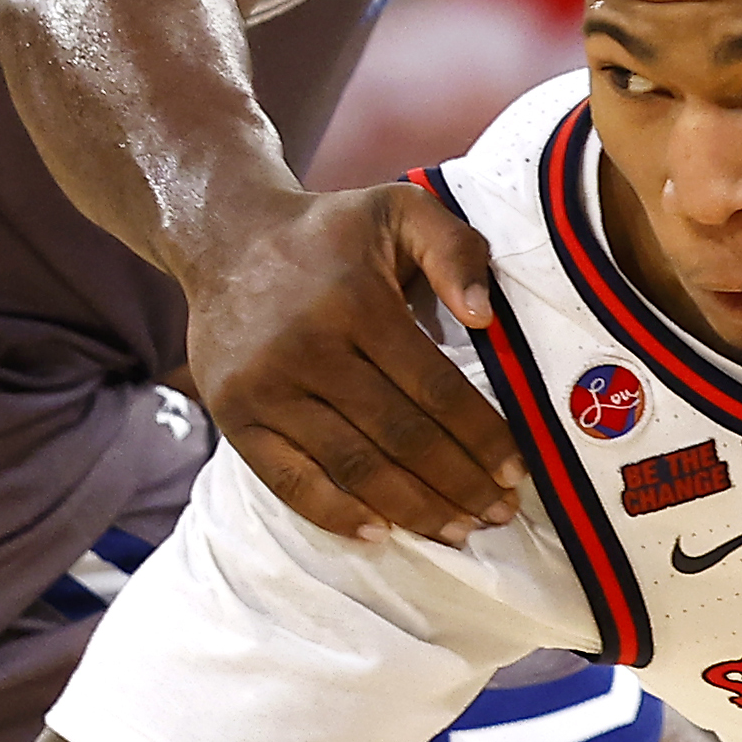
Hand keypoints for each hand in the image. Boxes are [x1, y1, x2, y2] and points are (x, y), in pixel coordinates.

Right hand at [183, 182, 523, 543]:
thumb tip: (484, 316)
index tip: (516, 472)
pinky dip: (335, 514)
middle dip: (457, 484)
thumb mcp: (400, 208)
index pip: (434, 388)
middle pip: (398, 436)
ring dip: (411, 509)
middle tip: (498, 515)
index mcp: (355, 301)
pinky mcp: (233, 416)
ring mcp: (264, 388)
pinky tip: (380, 533)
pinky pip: (288, 481)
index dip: (481, 437)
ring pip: (351, 467)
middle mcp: (306, 348)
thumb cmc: (330, 233)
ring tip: (456, 531)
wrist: (225, 237)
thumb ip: (456, 249)